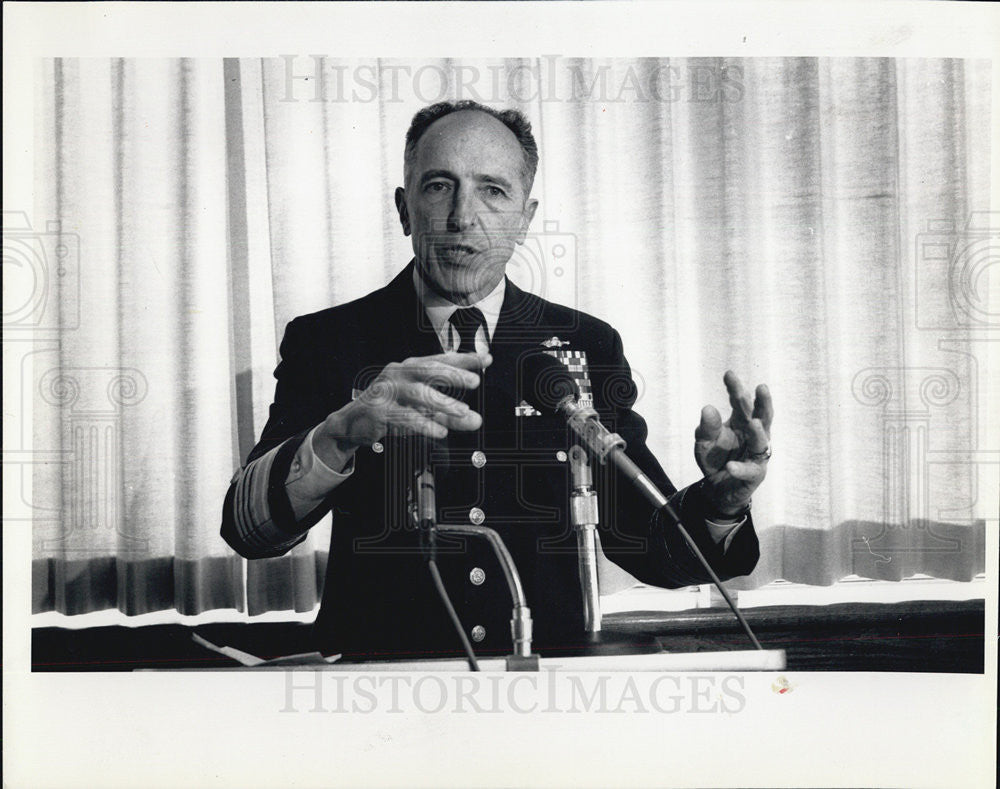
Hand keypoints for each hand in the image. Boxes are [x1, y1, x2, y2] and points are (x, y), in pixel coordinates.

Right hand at [313, 351, 490, 469]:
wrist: (353, 423)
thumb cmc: (392, 409)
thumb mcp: (424, 411)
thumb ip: (451, 415)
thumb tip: (477, 421)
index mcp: (411, 368)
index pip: (441, 359)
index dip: (464, 359)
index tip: (487, 359)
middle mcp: (399, 374)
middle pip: (428, 370)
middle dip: (453, 374)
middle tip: (475, 381)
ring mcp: (387, 391)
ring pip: (417, 393)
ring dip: (442, 403)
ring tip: (463, 411)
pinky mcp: (378, 411)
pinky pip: (403, 417)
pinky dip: (424, 424)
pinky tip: (440, 431)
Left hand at [694, 370, 772, 517]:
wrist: (717, 488)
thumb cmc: (715, 458)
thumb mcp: (704, 442)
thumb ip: (706, 428)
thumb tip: (707, 408)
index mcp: (740, 422)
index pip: (740, 402)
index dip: (735, 388)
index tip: (729, 374)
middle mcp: (752, 435)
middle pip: (761, 416)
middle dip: (762, 403)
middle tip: (762, 388)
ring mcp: (756, 454)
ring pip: (762, 442)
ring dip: (758, 433)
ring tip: (752, 423)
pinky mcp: (754, 474)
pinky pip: (748, 471)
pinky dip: (739, 468)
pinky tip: (730, 465)